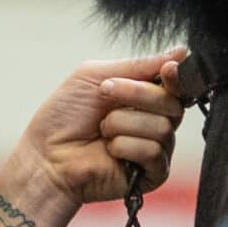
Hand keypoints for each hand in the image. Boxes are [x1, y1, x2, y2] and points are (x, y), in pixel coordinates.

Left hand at [8, 49, 188, 211]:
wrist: (45, 155)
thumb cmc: (64, 116)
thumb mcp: (96, 76)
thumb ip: (139, 65)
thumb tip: (181, 52)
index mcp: (145, 96)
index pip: (176, 84)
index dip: (175, 76)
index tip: (166, 70)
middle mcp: (155, 120)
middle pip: (173, 103)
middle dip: (135, 94)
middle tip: (104, 95)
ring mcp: (156, 148)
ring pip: (163, 127)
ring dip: (123, 123)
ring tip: (101, 129)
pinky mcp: (152, 174)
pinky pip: (155, 152)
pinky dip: (125, 146)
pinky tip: (109, 150)